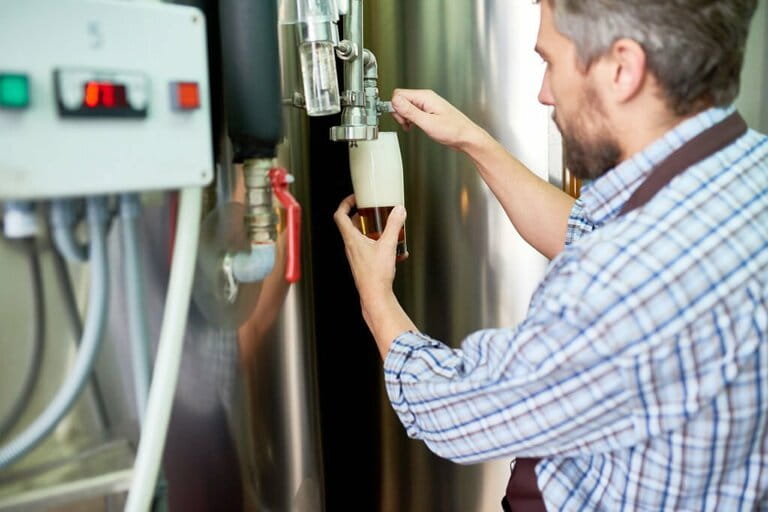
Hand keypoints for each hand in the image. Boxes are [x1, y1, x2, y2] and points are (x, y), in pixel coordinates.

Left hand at [333, 194, 405, 311]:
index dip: (345, 203)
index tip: (355, 198)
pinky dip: (381, 246)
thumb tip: (399, 210)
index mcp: (352, 239)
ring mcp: (356, 256)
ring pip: (361, 237)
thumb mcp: (388, 245)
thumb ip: (394, 225)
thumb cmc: (376, 274)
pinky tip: (398, 252)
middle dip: (363, 216)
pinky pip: (370, 249)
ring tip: (387, 230)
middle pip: (351, 225)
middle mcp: (351, 247)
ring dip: (373, 231)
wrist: (375, 296)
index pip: (340, 216)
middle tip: (373, 211)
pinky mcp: (364, 264)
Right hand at [390, 88, 485, 151]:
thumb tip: (395, 101)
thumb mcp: (428, 123)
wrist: (467, 137)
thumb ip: (410, 111)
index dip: (396, 107)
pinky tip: (414, 127)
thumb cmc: (453, 131)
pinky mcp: (428, 112)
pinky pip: (412, 112)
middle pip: (401, 100)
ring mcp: (427, 105)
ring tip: (411, 126)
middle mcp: (426, 98)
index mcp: (425, 97)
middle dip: (399, 113)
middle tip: (406, 124)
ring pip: (406, 107)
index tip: (401, 119)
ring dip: (404, 118)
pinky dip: (410, 120)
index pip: (399, 94)